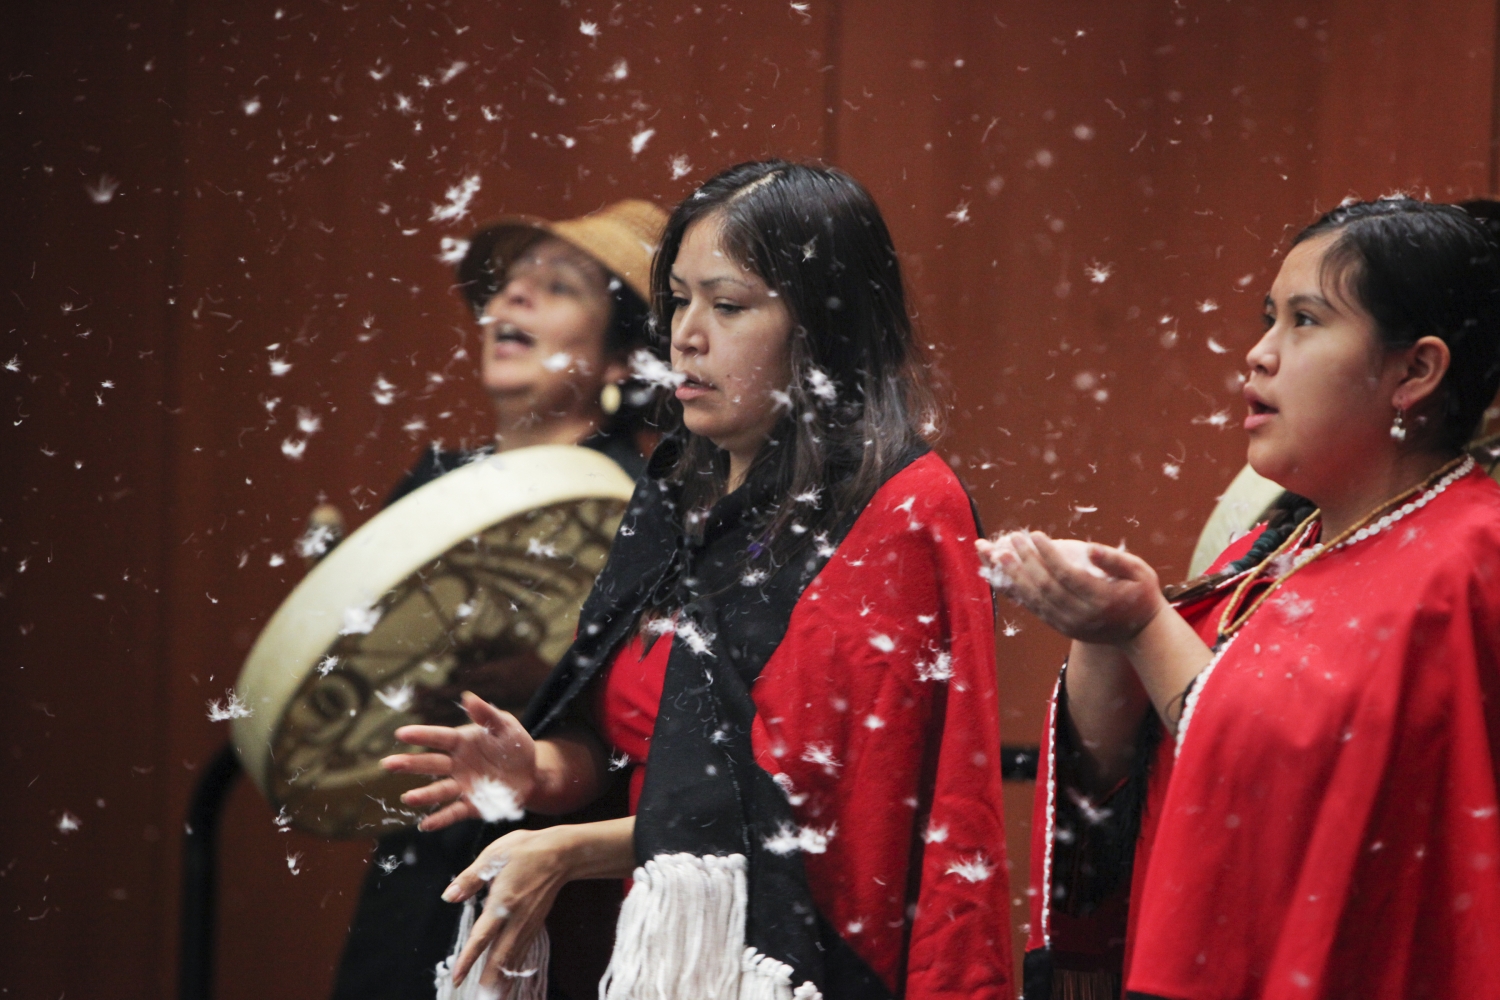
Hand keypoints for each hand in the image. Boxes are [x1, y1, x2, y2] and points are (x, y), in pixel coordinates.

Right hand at [381, 691, 537, 831]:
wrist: (532, 774)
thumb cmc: (515, 745)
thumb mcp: (506, 726)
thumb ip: (488, 714)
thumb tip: (468, 697)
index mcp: (463, 741)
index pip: (439, 737)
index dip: (421, 736)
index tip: (400, 733)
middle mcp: (457, 764)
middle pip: (431, 764)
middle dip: (409, 763)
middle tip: (387, 764)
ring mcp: (463, 785)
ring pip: (439, 790)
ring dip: (424, 795)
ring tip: (407, 798)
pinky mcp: (473, 805)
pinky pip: (455, 812)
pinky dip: (441, 818)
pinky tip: (425, 824)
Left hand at [441, 827, 572, 989]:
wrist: (562, 853)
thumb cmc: (527, 851)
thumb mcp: (494, 856)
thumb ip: (470, 878)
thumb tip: (448, 895)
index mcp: (503, 903)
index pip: (482, 937)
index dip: (469, 959)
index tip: (457, 978)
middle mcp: (517, 919)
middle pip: (501, 958)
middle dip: (490, 981)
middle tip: (480, 998)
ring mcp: (529, 924)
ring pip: (514, 959)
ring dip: (503, 980)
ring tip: (494, 997)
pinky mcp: (535, 925)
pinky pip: (523, 953)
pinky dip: (515, 969)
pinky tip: (510, 978)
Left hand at [981, 531, 1165, 645]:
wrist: (1139, 633)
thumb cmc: (1141, 594)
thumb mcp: (1140, 573)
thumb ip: (1116, 560)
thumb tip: (1090, 549)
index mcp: (1101, 600)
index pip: (1067, 576)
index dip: (1048, 555)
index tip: (1035, 535)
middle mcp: (1081, 615)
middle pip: (1045, 588)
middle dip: (1024, 563)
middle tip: (1009, 540)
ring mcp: (1067, 624)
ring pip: (1033, 599)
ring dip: (1012, 575)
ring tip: (994, 554)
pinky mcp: (1058, 626)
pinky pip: (1032, 607)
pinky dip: (1014, 590)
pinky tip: (999, 573)